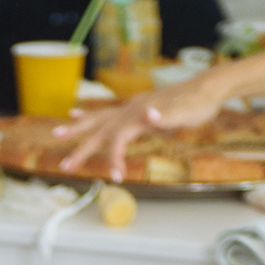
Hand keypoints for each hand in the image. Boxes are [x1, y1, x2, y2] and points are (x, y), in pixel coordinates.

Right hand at [55, 70, 232, 176]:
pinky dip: (89, 116)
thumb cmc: (198, 103)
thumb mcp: (186, 112)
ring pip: (97, 120)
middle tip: (64, 167)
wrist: (207, 87)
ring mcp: (130, 108)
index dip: (114, 158)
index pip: (118, 139)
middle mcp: (130, 109)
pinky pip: (106, 115)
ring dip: (77, 129)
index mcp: (139, 114)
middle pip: (99, 131)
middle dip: (81, 149)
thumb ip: (166, 115)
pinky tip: (76, 114)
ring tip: (57, 134)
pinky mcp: (134, 109)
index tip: (115, 177)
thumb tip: (148, 115)